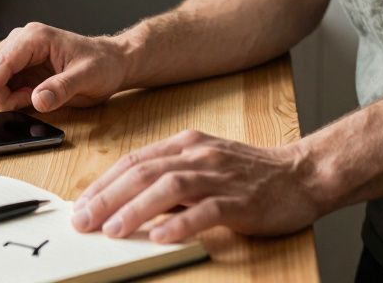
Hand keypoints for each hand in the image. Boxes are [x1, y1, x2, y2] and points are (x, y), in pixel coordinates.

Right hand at [0, 22, 128, 114]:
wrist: (110, 62)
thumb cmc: (102, 65)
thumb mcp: (88, 78)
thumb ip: (62, 88)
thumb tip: (38, 100)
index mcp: (34, 38)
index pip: (1, 64)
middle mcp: (20, 41)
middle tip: (23, 103)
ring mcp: (17, 54)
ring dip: (1, 96)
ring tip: (32, 98)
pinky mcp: (18, 68)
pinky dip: (8, 97)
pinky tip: (31, 97)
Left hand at [71, 130, 324, 242]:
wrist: (302, 174)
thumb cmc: (250, 174)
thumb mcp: (204, 165)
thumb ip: (169, 177)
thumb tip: (127, 200)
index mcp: (186, 145)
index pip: (134, 161)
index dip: (103, 182)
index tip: (80, 204)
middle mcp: (199, 155)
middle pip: (143, 172)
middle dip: (108, 197)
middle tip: (84, 220)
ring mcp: (219, 176)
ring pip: (169, 187)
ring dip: (136, 209)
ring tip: (112, 230)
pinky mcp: (240, 200)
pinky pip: (206, 210)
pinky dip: (180, 223)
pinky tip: (161, 237)